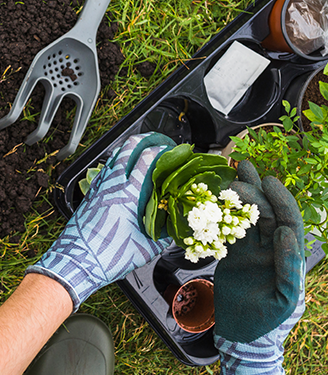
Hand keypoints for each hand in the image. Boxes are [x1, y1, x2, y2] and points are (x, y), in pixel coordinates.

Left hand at [27, 132, 175, 310]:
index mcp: (129, 194)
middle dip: (143, 139)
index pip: (146, 160)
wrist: (76, 262)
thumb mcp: (145, 249)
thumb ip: (163, 237)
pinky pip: (103, 171)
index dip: (161, 150)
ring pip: (113, 158)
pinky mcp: (89, 194)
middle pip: (127, 149)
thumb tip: (174, 229)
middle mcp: (112, 185)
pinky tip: (119, 171)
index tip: (171, 150)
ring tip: (139, 149)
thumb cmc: (108, 257)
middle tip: (155, 140)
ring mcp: (98, 188)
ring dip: (127, 150)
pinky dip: (114, 164)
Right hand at [214, 161, 304, 373]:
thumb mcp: (284, 297)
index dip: (280, 200)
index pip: (287, 222)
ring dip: (242, 196)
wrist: (242, 332)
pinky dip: (224, 214)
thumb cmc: (267, 320)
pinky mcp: (234, 254)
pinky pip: (229, 230)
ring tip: (233, 173)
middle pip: (266, 213)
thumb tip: (285, 233)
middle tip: (240, 174)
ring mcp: (252, 250)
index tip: (268, 182)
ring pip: (248, 217)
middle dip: (255, 192)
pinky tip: (218, 199)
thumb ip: (288, 266)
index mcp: (287, 257)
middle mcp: (271, 249)